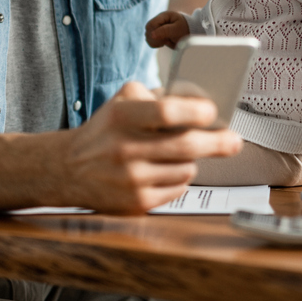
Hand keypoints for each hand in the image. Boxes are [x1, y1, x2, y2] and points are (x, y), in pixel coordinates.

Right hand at [54, 82, 241, 212]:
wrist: (67, 170)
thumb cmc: (104, 130)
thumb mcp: (121, 102)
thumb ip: (157, 97)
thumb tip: (199, 102)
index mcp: (121, 117)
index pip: (165, 112)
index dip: (195, 111)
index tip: (213, 111)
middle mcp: (124, 149)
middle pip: (186, 145)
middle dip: (218, 142)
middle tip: (234, 140)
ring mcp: (131, 179)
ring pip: (187, 168)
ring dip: (192, 159)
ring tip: (178, 153)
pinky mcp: (136, 203)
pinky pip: (178, 188)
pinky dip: (179, 178)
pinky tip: (164, 170)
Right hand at [145, 11, 189, 48]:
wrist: (190, 33)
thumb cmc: (185, 29)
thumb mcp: (177, 30)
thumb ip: (165, 31)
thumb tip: (151, 35)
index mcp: (164, 16)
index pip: (151, 24)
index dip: (155, 33)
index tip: (165, 39)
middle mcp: (158, 20)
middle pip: (148, 30)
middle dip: (156, 38)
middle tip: (167, 40)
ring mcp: (157, 27)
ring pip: (147, 36)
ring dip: (156, 41)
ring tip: (167, 41)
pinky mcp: (156, 34)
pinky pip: (150, 40)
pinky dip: (155, 44)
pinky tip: (163, 43)